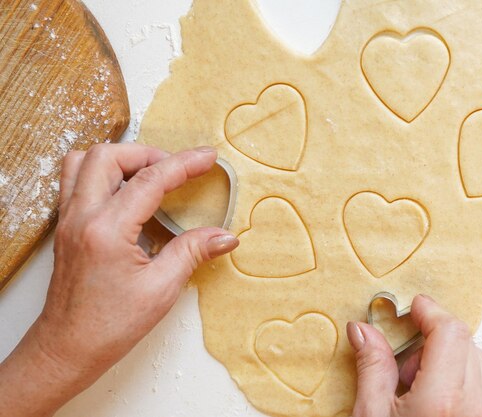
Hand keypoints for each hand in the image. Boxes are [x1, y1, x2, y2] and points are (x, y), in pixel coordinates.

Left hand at [0, 144, 238, 416]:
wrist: (68, 348)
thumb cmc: (110, 326)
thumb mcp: (161, 289)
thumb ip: (192, 252)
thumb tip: (225, 236)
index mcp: (106, 231)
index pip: (149, 181)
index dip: (184, 164)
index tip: (208, 158)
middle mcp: (81, 217)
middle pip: (108, 156)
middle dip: (147, 153)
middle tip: (176, 168)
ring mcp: (68, 220)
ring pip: (84, 162)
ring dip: (120, 158)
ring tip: (149, 174)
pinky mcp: (65, 227)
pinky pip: (76, 180)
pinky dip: (103, 173)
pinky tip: (125, 192)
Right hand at [347, 295, 481, 416]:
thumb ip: (372, 367)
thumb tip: (365, 331)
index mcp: (443, 400)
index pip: (449, 332)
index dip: (429, 311)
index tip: (412, 307)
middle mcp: (475, 406)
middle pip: (463, 343)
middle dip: (430, 341)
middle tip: (402, 363)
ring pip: (474, 362)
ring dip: (444, 360)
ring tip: (415, 389)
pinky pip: (480, 384)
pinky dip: (456, 380)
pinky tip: (432, 403)